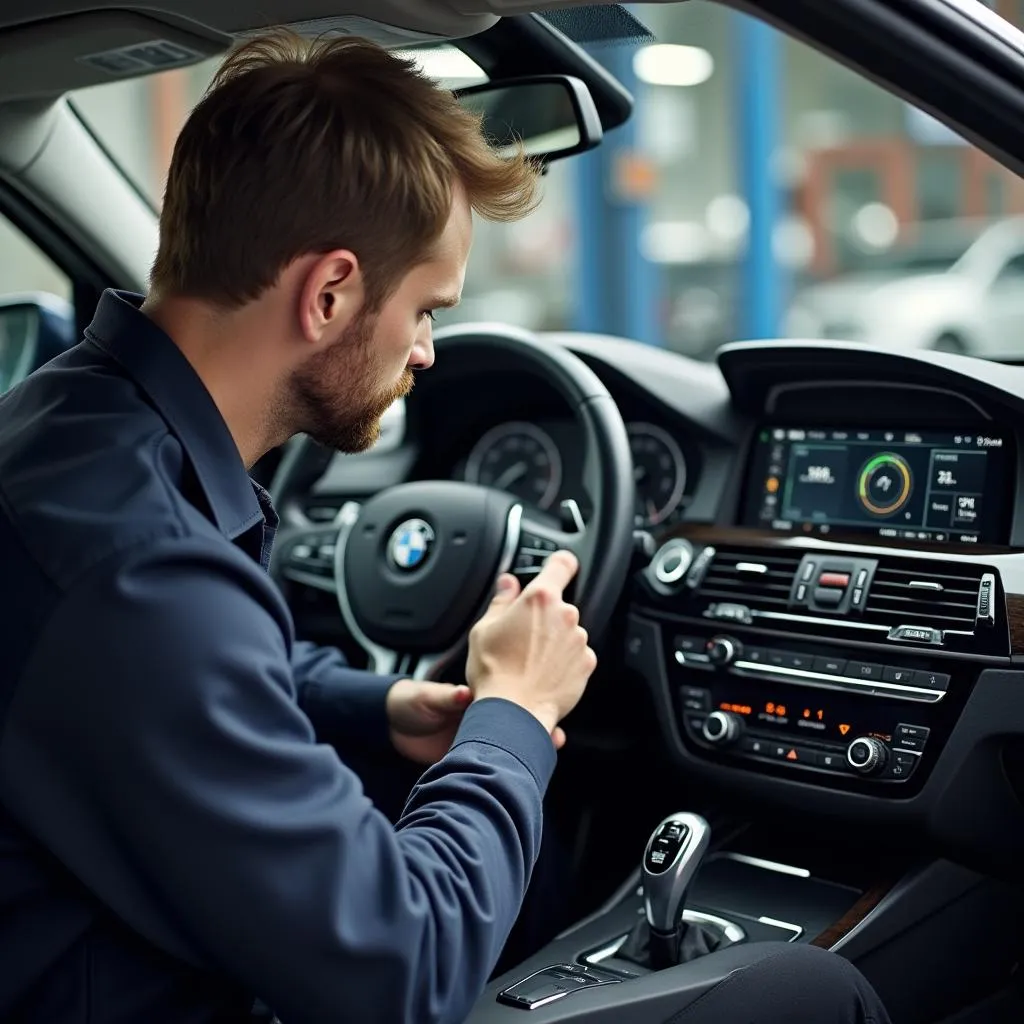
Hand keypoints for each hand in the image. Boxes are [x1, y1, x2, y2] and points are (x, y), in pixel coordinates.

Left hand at [386, 679, 566, 764]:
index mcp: (474, 700)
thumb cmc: (410, 702)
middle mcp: (480, 720)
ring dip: (526, 750)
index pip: (506, 701)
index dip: (525, 706)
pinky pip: (489, 765)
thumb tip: (464, 693)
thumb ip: (446, 697)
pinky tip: (520, 774)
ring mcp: (475, 740)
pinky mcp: (464, 759)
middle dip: (536, 729)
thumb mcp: (427, 697)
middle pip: (514, 724)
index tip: (544, 709)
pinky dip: (504, 769)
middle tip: (556, 734)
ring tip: (549, 750)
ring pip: (507, 746)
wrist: (390, 726)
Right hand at [466, 550, 596, 736]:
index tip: (556, 567)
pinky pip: (576, 655)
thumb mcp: (484, 629)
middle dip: (545, 616)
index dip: (559, 563)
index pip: (562, 563)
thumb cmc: (494, 671)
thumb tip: (508, 583)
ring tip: (529, 660)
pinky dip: (563, 661)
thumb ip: (502, 600)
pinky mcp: (586, 664)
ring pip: (568, 631)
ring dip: (554, 640)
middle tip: (522, 635)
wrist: (513, 713)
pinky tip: (542, 673)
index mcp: (540, 598)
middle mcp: (565, 615)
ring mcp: (579, 640)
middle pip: (560, 605)